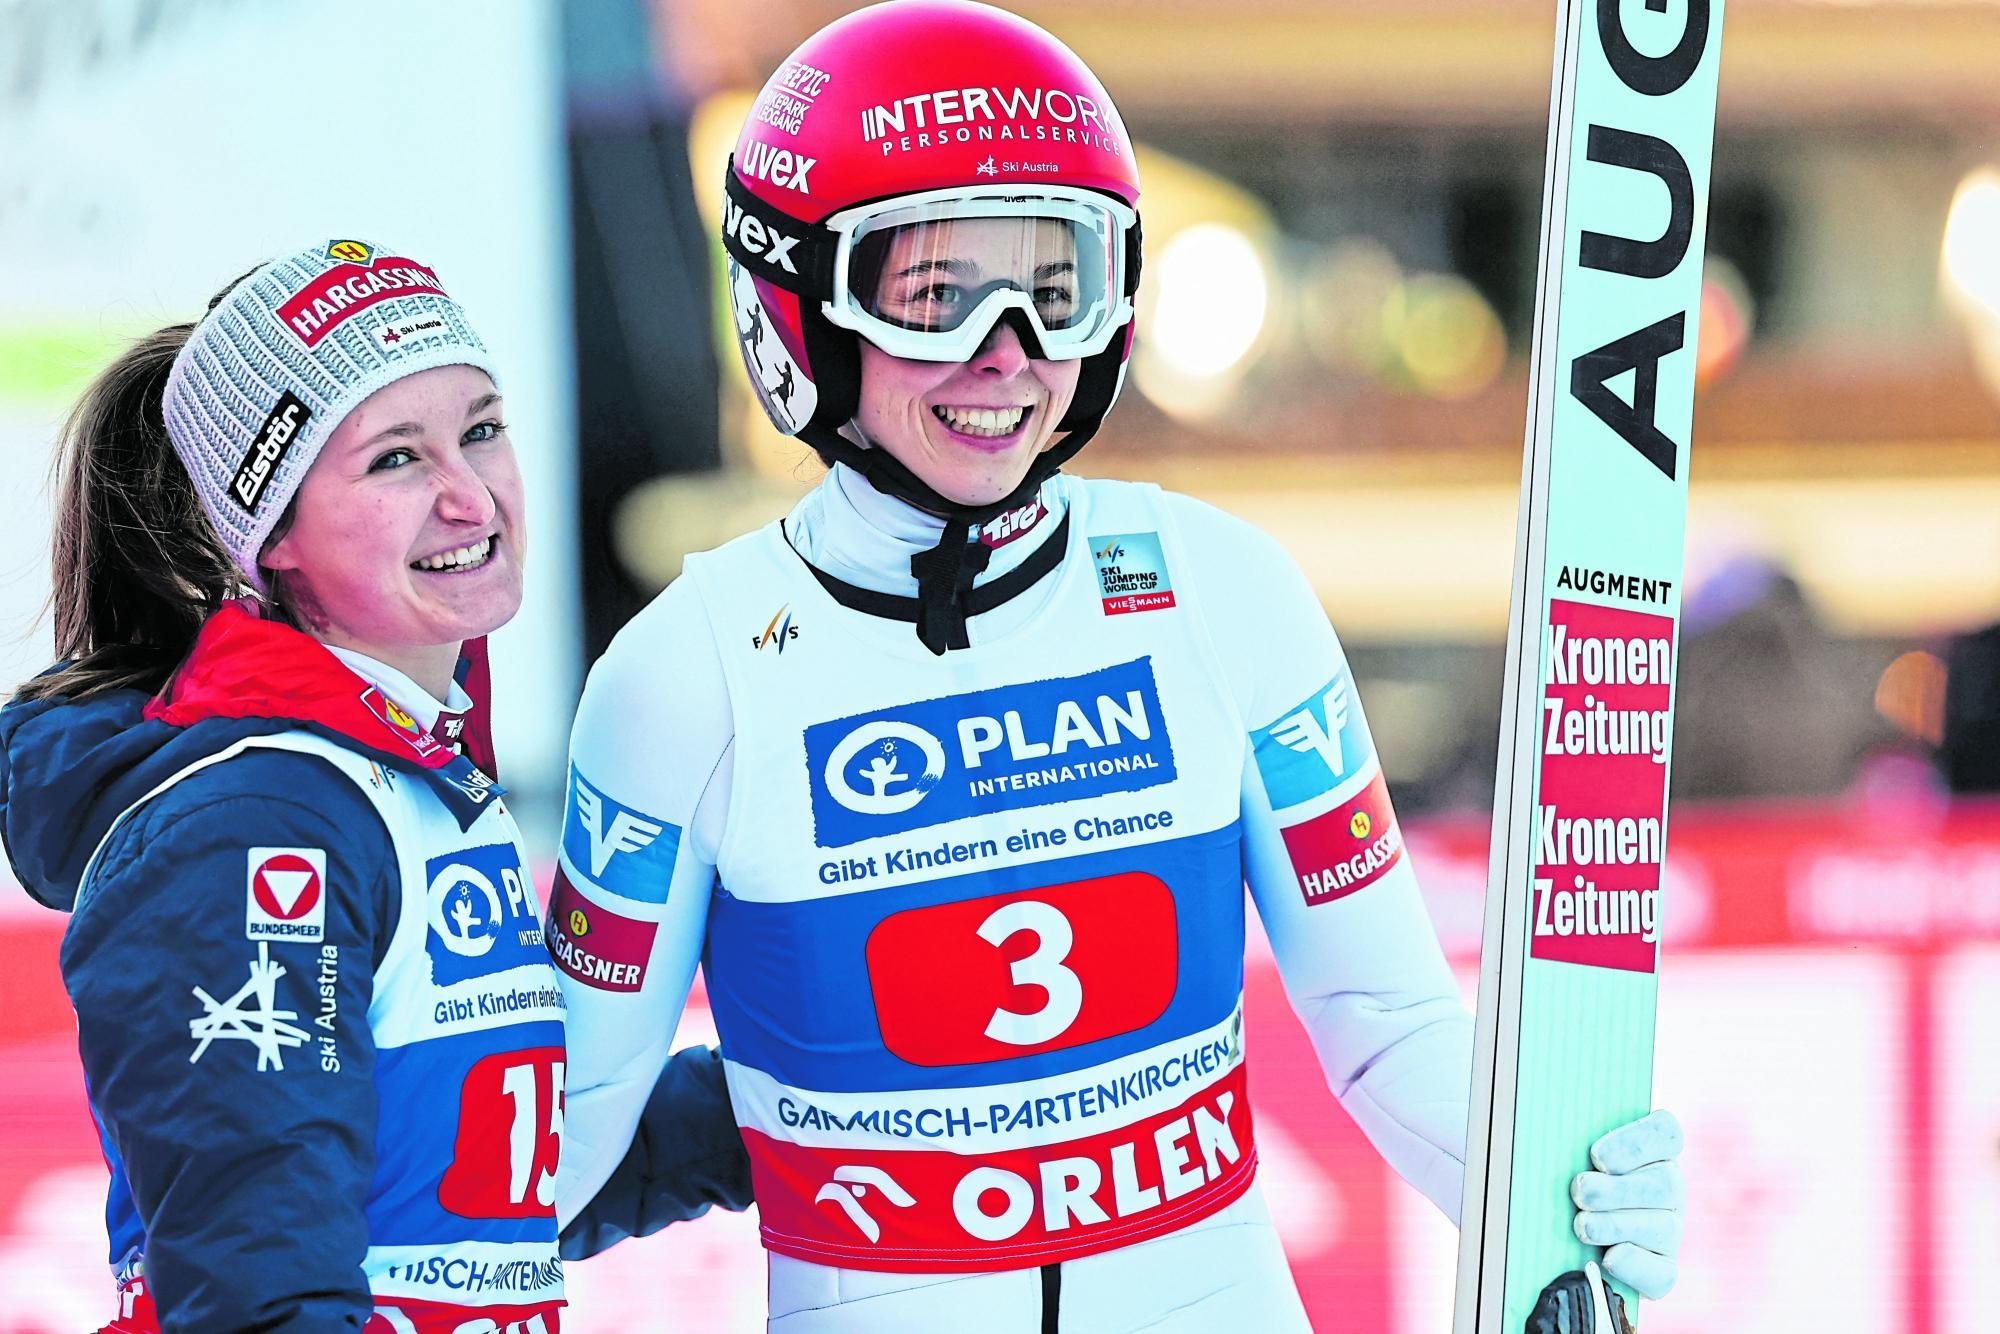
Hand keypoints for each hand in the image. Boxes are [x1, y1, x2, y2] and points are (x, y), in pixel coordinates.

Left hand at [1570, 1108, 1682, 1299]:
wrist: (1558, 1244)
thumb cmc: (1560, 1185)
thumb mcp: (1561, 1158)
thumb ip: (1563, 1144)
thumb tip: (1539, 1137)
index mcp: (1651, 1151)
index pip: (1665, 1133)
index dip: (1636, 1142)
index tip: (1596, 1155)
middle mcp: (1667, 1188)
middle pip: (1664, 1183)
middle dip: (1617, 1190)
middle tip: (1580, 1191)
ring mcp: (1668, 1229)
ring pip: (1662, 1226)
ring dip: (1617, 1225)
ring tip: (1582, 1225)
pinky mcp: (1661, 1268)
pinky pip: (1661, 1272)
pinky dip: (1634, 1265)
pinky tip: (1609, 1257)